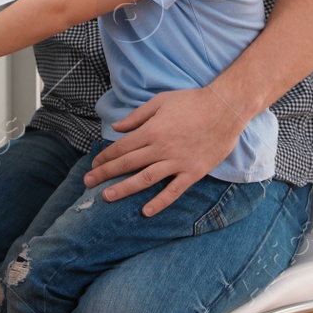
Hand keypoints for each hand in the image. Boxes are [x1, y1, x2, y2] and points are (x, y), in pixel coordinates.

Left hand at [82, 87, 249, 215]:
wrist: (225, 108)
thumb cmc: (191, 101)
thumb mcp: (160, 102)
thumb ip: (137, 116)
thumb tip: (116, 128)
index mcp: (151, 131)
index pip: (121, 148)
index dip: (105, 157)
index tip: (94, 164)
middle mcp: (161, 148)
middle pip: (128, 164)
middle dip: (105, 174)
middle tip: (88, 183)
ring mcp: (177, 162)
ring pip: (146, 179)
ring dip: (125, 189)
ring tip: (107, 197)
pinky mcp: (193, 172)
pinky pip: (174, 191)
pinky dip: (160, 202)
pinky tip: (146, 211)